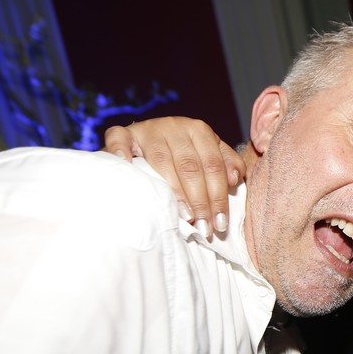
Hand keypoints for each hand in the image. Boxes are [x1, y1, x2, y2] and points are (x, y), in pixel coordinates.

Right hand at [102, 117, 242, 238]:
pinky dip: (120, 150)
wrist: (149, 141)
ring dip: (174, 191)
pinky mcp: (123, 133)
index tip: (220, 223)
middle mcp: (174, 126)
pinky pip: (119, 139)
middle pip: (190, 166)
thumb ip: (226, 164)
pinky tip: (126, 164)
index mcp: (199, 130)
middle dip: (200, 201)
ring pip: (161, 160)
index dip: (218, 196)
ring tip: (184, 216)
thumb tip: (234, 179)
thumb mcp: (210, 156)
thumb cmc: (184, 156)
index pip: (213, 165)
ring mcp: (148, 129)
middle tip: (204, 227)